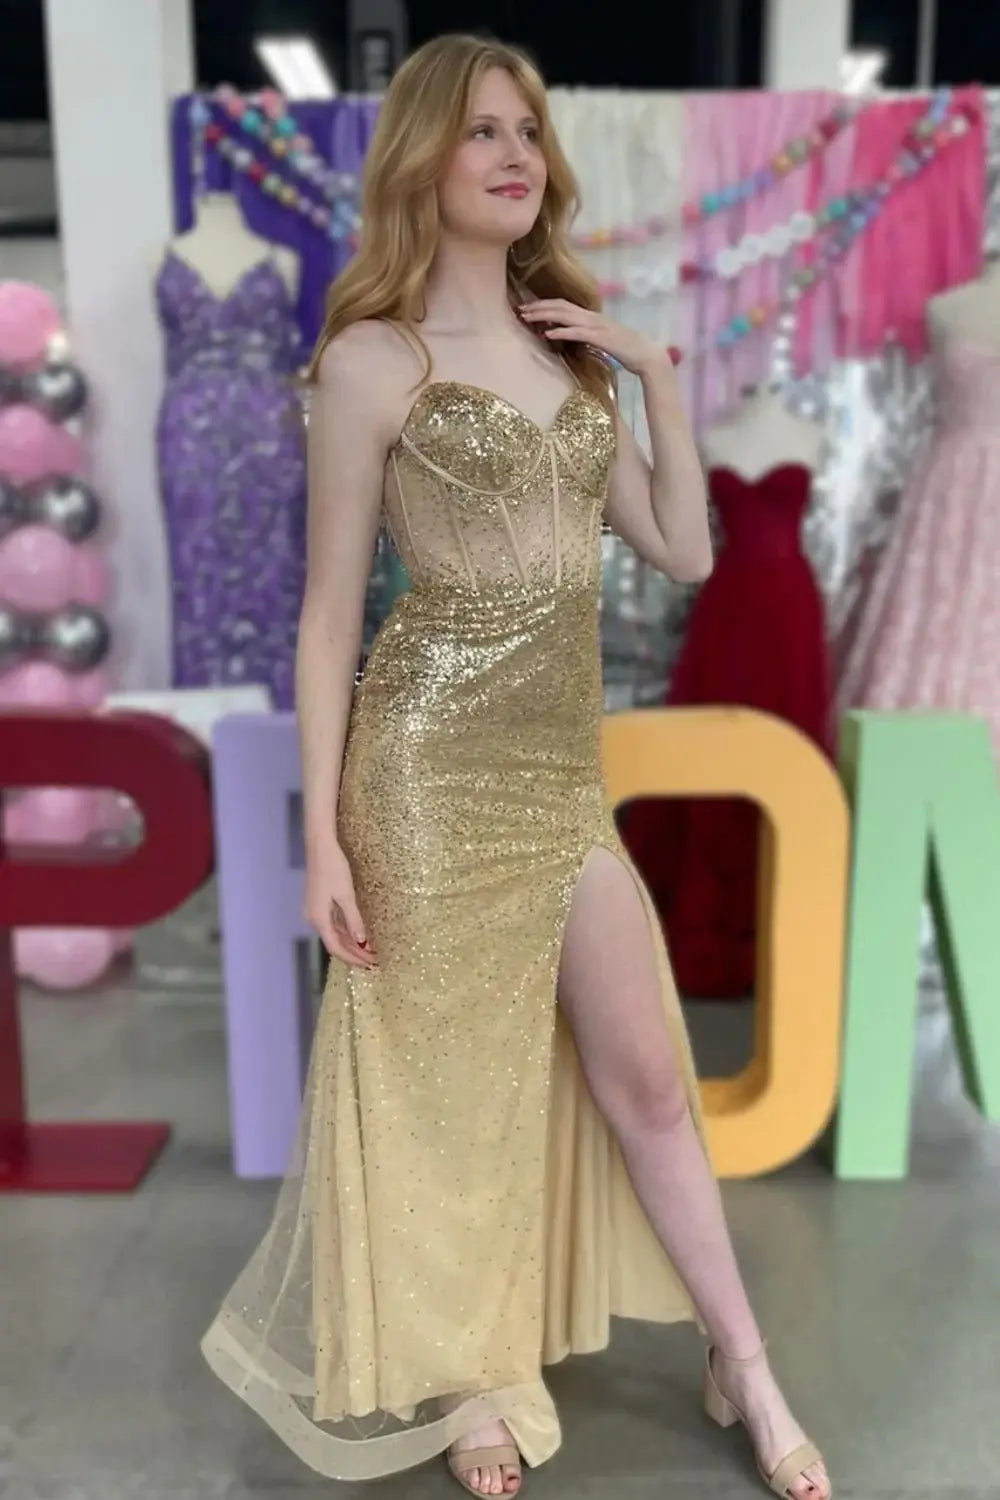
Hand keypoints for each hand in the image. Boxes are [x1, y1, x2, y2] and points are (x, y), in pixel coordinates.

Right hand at [304, 837, 376, 969]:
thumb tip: (361, 942)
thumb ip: (353, 920)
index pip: (336, 947)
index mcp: (318, 918)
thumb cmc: (333, 868)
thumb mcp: (346, 895)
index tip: (370, 964)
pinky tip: (358, 936)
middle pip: (335, 943)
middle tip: (374, 961)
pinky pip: (333, 924)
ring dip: (351, 944)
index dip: (353, 958)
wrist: (320, 846)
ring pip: (334, 934)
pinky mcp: (319, 903)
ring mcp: (315, 911)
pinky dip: (346, 932)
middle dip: (354, 953)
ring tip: (370, 951)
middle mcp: (313, 918)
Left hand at [518, 299, 669, 377]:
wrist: (646, 354)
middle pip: (560, 306)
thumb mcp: (601, 340)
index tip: (527, 308)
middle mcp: (592, 317)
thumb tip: (568, 337)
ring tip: (526, 317)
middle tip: (519, 309)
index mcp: (591, 317)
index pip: (563, 305)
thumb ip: (585, 336)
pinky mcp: (600, 337)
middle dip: (538, 307)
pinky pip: (576, 332)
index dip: (544, 305)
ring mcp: (596, 325)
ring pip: (565, 315)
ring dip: (544, 315)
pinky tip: (547, 334)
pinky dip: (560, 332)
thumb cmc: (625, 350)